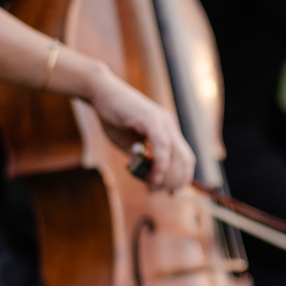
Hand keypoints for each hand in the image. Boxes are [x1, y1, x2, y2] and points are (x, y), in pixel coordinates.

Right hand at [86, 63, 195, 190]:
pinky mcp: (152, 119)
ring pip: (176, 154)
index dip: (182, 176)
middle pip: (184, 158)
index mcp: (167, 129)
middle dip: (176, 180)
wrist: (101, 93)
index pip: (184, 156)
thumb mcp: (128, 144)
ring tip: (153, 186)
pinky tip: (152, 176)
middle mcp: (169, 124)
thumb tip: (148, 177)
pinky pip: (162, 146)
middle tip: (162, 192)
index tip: (173, 192)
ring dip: (167, 175)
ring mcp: (162, 120)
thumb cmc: (112, 117)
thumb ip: (139, 159)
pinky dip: (160, 165)